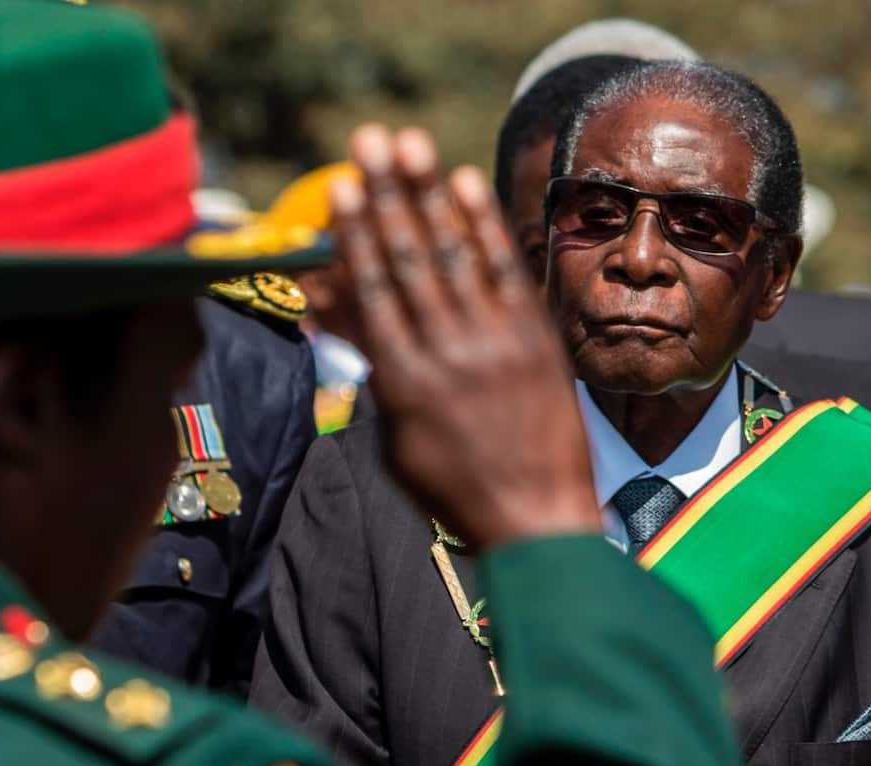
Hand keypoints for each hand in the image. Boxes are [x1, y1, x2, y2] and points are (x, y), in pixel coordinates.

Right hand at [320, 124, 601, 548]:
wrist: (536, 521)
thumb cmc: (454, 489)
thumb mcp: (395, 441)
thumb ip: (370, 374)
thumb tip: (334, 316)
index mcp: (402, 382)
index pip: (373, 291)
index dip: (356, 233)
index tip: (342, 187)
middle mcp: (445, 353)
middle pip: (409, 259)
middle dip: (386, 195)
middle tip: (368, 140)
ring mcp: (495, 343)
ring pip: (454, 254)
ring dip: (429, 194)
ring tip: (409, 145)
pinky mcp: (535, 341)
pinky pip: (506, 272)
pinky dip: (484, 226)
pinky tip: (466, 185)